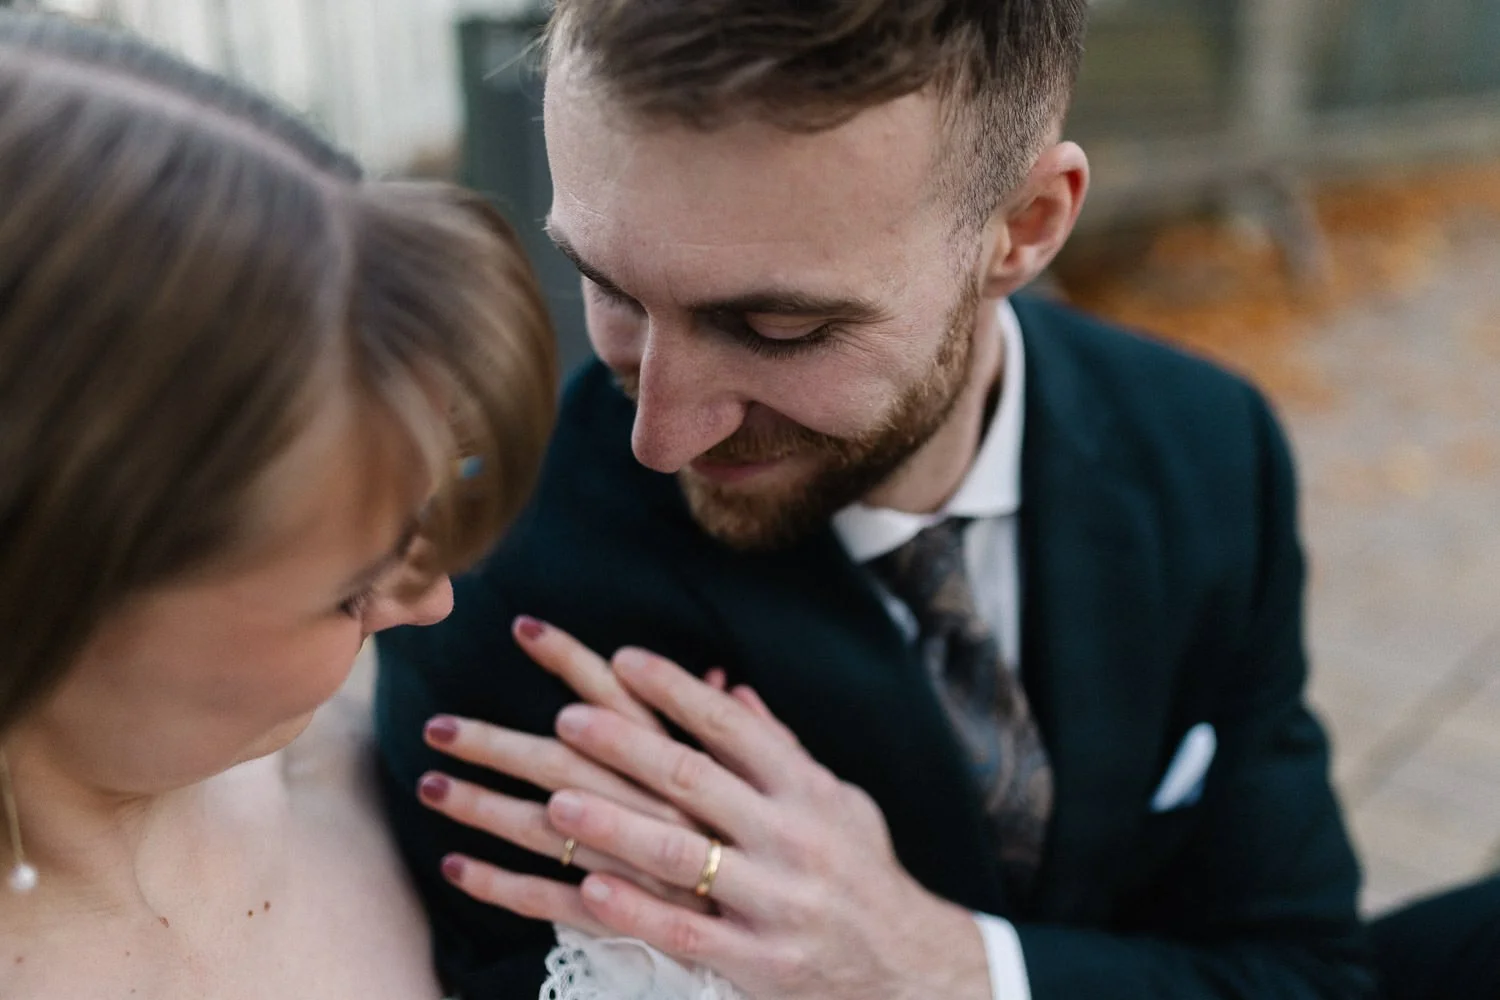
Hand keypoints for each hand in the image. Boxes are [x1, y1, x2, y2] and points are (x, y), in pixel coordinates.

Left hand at [447, 639, 991, 999]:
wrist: (910, 971)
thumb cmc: (863, 873)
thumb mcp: (838, 800)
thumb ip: (780, 747)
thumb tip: (728, 686)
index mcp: (805, 791)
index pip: (731, 727)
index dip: (675, 689)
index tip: (622, 657)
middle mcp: (789, 838)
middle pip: (693, 780)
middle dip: (625, 746)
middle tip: (566, 717)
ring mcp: (773, 902)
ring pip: (679, 857)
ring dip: (613, 827)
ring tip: (555, 803)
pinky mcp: (757, 962)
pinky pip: (683, 932)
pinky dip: (633, 911)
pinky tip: (586, 890)